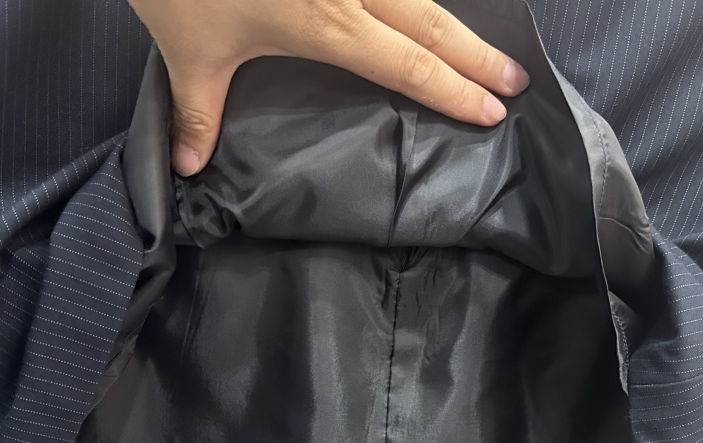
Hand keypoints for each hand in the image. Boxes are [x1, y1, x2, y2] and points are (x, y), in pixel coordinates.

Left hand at [127, 0, 529, 175]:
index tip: (491, 110)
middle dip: (478, 56)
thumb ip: (197, 110)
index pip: (410, 64)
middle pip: (433, 23)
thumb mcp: (188, 48)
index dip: (454, 91)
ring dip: (456, 21)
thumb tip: (186, 167)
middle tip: (517, 81)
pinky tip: (426, 7)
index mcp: (329, 22)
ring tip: (485, 48)